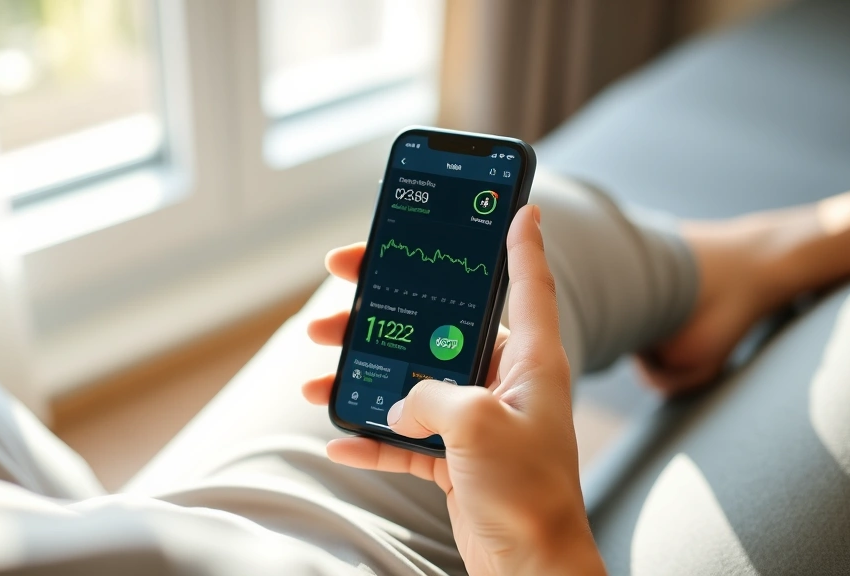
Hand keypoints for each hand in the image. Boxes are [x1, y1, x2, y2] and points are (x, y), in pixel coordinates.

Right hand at [304, 206, 603, 575]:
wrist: (531, 569)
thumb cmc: (528, 495)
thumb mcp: (476, 426)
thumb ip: (432, 396)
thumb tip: (401, 402)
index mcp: (528, 362)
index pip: (528, 284)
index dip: (522, 241)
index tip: (517, 205)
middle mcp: (504, 383)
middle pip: (443, 325)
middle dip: (389, 305)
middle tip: (344, 278)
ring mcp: (478, 421)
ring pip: (413, 381)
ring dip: (365, 375)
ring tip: (318, 372)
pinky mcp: (458, 458)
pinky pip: (406, 438)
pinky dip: (373, 439)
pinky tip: (339, 440)